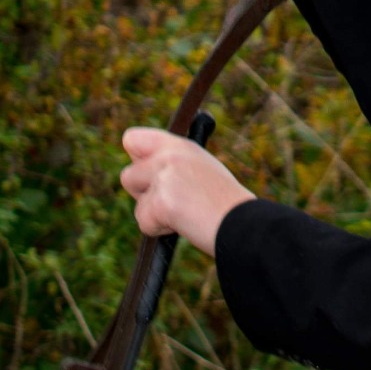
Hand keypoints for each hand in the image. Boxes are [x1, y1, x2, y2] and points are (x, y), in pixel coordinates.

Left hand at [120, 126, 254, 255]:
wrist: (243, 223)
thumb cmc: (226, 202)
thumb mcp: (202, 168)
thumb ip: (173, 163)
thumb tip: (140, 162)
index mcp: (180, 145)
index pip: (132, 139)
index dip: (136, 159)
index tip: (147, 174)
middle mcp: (170, 156)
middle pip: (128, 176)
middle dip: (142, 194)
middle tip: (170, 202)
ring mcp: (165, 177)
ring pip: (137, 203)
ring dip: (153, 214)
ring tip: (184, 214)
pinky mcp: (162, 202)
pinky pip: (144, 222)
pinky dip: (160, 231)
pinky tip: (185, 224)